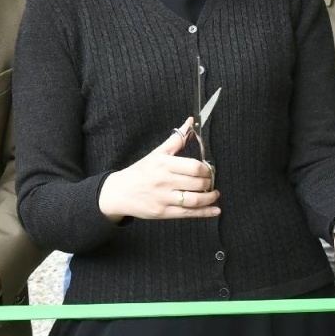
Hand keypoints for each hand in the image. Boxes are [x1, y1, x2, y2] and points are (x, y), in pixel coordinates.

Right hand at [98, 119, 220, 221]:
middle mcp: (164, 181)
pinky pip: (188, 213)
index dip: (206, 169)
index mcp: (164, 164)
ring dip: (210, 197)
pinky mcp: (163, 212)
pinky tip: (215, 210)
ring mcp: (164, 198)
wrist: (119, 193)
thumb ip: (177, 139)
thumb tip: (191, 122)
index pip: (194, 166)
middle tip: (210, 181)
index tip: (208, 170)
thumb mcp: (157, 153)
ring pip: (195, 200)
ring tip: (214, 194)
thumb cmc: (140, 171)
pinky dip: (205, 212)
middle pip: (197, 183)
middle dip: (209, 183)